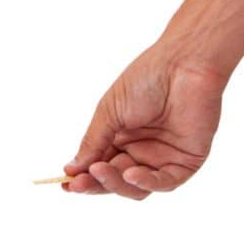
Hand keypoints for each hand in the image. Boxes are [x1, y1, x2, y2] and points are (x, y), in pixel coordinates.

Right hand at [64, 42, 225, 198]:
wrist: (182, 63)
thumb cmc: (145, 80)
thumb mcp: (109, 113)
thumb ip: (92, 143)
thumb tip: (71, 169)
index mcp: (120, 139)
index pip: (98, 167)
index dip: (83, 178)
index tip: (65, 184)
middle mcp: (140, 151)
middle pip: (114, 181)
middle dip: (95, 183)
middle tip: (78, 183)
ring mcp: (163, 158)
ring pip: (136, 188)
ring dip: (115, 183)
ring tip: (100, 170)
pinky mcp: (186, 161)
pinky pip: (164, 182)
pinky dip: (145, 182)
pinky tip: (130, 174)